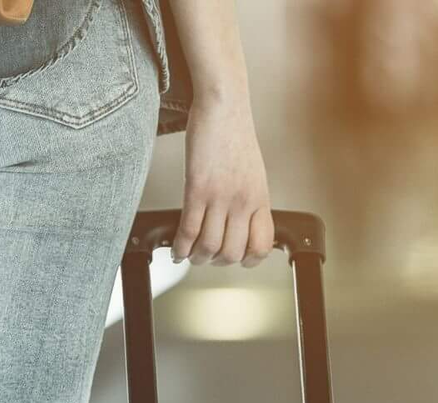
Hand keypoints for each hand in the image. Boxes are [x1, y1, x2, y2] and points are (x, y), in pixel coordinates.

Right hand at [176, 93, 272, 265]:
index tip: (236, 259)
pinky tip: (176, 249)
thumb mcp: (253, 172)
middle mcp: (243, 202)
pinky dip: (180, 246)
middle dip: (217, 262)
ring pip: (209, 246)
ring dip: (197, 258)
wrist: (224, 105)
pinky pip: (189, 230)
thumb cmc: (234, 134)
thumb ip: (249, 198)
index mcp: (259, 199)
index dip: (248, 260)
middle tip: (206, 257)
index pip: (261, 245)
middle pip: (232, 252)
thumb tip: (241, 221)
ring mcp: (220, 197)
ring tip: (189, 255)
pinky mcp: (197, 188)